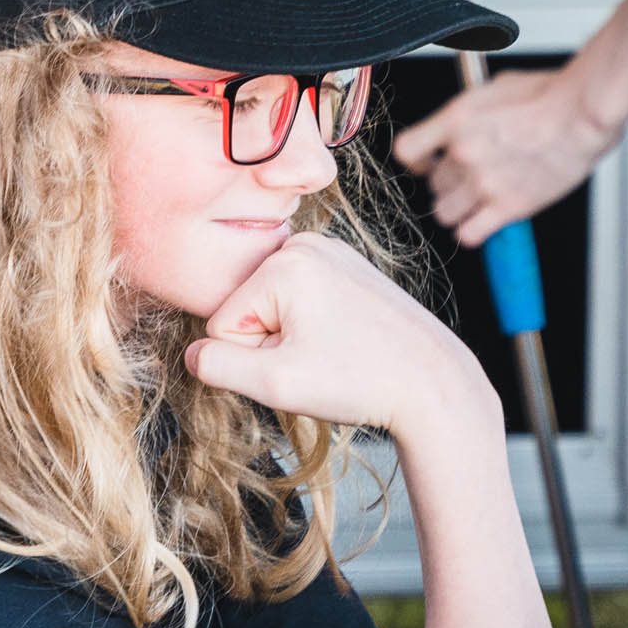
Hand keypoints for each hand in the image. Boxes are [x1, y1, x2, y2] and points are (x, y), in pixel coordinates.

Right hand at [184, 232, 487, 436]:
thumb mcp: (276, 383)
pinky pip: (301, 300)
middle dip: (274, 345)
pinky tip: (347, 339)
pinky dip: (314, 325)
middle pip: (248, 309)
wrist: (434, 383)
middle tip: (323, 360)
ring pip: (273, 307)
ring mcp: (330, 249)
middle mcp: (305, 243)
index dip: (254, 359)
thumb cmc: (359, 382)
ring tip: (338, 351)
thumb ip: (218, 366)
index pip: (222, 324)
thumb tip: (193, 353)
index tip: (302, 365)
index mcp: (284, 263)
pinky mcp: (346, 264)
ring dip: (293, 338)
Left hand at [393, 65, 620, 246]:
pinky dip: (473, 232)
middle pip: (434, 185)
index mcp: (456, 121)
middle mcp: (463, 154)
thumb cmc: (550, 95)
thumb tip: (462, 123)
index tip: (428, 163)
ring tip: (477, 201)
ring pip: (444, 213)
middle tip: (473, 177)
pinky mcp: (507, 207)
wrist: (582, 114)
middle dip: (450, 183)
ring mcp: (484, 183)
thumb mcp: (496, 87)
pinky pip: (469, 235)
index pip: (407, 151)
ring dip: (458, 210)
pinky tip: (486, 220)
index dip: (417, 161)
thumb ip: (470, 113)